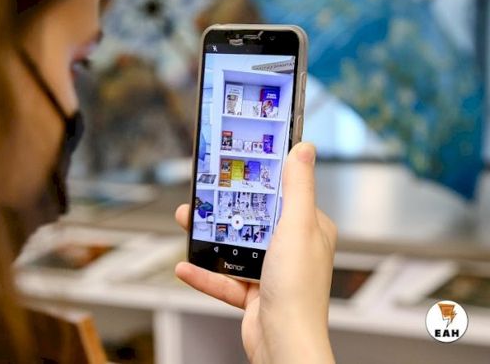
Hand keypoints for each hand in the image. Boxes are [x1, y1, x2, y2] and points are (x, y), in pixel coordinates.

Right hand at [175, 142, 336, 363]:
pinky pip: (225, 279)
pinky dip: (204, 274)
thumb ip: (298, 187)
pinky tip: (185, 267)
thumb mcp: (296, 226)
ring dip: (209, 238)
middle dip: (224, 208)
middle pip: (252, 220)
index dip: (260, 180)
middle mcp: (292, 249)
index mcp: (308, 229)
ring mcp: (272, 272)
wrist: (284, 344)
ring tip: (186, 224)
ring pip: (235, 248)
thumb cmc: (298, 290)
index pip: (284, 194)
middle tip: (202, 195)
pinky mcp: (254, 294)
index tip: (238, 166)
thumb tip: (304, 149)